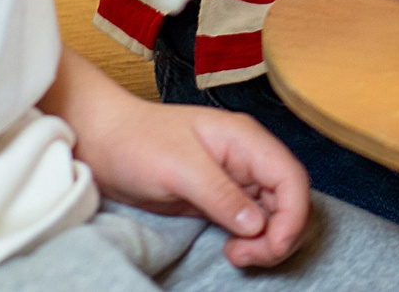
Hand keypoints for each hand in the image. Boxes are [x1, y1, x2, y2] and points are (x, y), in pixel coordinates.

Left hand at [43, 52, 309, 267]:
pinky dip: (251, 241)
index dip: (294, 214)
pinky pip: (252, 223)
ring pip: (274, 215)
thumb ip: (221, 195)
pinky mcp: (221, 198)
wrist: (104, 141)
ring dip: (266, 241)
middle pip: (290, 200)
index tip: (275, 246)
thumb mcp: (178, 168)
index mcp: (246, 140)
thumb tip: (257, 224)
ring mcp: (237, 179)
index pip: (291, 177)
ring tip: (236, 255)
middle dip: (281, 233)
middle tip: (248, 257)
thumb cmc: (137, 142)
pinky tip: (232, 249)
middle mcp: (249, 158)